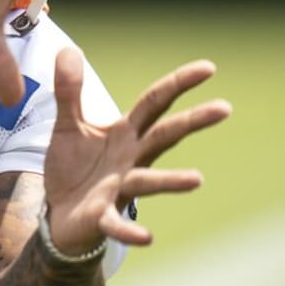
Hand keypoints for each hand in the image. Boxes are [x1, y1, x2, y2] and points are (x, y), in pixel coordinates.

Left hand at [42, 48, 232, 253]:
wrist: (59, 213)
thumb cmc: (74, 167)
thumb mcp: (68, 124)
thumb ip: (69, 91)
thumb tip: (68, 48)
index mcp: (125, 133)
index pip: (155, 102)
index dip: (179, 84)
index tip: (209, 67)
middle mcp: (131, 159)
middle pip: (164, 136)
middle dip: (192, 121)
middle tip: (225, 107)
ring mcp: (121, 188)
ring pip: (148, 181)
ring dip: (171, 181)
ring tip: (197, 179)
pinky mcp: (104, 216)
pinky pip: (118, 224)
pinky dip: (130, 230)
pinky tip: (146, 236)